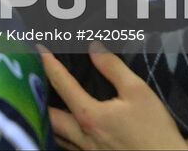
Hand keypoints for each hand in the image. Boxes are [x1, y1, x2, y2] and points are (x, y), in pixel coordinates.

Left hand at [41, 45, 187, 149]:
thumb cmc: (155, 131)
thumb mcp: (138, 92)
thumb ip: (113, 68)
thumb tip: (93, 47)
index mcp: (88, 115)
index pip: (61, 83)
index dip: (48, 62)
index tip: (39, 48)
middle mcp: (80, 135)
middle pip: (47, 115)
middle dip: (37, 98)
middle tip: (32, 80)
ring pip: (55, 134)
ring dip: (47, 118)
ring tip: (43, 102)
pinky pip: (68, 146)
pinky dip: (61, 134)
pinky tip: (65, 127)